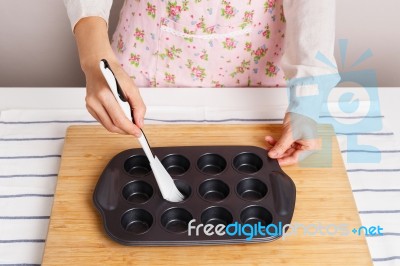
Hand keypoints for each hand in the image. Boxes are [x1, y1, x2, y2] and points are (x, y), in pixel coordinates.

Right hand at [74, 17, 145, 136]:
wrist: (98, 66)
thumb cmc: (115, 75)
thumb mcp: (132, 87)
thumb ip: (138, 106)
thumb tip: (139, 123)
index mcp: (105, 94)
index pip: (119, 119)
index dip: (130, 129)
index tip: (138, 133)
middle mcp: (95, 101)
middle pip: (112, 126)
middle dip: (125, 131)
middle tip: (135, 130)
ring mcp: (90, 105)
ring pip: (107, 126)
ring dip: (120, 128)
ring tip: (129, 124)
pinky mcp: (89, 108)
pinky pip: (103, 121)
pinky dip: (113, 123)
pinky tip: (120, 118)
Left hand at [265, 112, 319, 165]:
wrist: (301, 105)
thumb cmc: (302, 117)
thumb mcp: (290, 134)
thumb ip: (281, 146)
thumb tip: (273, 154)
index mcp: (309, 148)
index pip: (294, 159)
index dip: (283, 161)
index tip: (273, 161)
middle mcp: (305, 146)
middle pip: (288, 154)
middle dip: (277, 153)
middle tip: (268, 152)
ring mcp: (298, 142)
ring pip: (284, 149)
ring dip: (275, 147)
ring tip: (267, 145)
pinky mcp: (293, 138)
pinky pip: (283, 143)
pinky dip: (276, 142)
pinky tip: (269, 139)